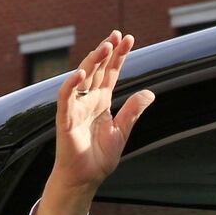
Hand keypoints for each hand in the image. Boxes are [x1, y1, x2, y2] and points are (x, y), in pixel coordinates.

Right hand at [34, 31, 156, 214]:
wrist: (85, 178)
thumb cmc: (99, 158)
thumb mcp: (122, 131)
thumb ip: (133, 111)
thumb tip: (149, 93)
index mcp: (101, 102)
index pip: (110, 73)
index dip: (118, 56)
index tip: (127, 39)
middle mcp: (88, 100)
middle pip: (97, 70)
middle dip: (106, 52)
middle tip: (117, 35)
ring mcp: (76, 108)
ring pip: (82, 78)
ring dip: (92, 61)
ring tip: (105, 47)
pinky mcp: (66, 119)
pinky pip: (66, 98)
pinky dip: (72, 85)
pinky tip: (82, 73)